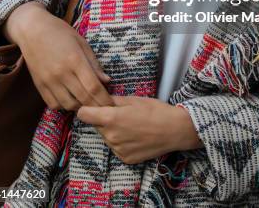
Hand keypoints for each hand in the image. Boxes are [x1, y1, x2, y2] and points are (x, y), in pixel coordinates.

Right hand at [6, 3, 112, 110]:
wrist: (31, 30)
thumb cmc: (59, 32)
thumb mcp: (81, 42)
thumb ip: (94, 63)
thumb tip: (107, 80)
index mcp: (75, 60)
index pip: (93, 87)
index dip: (104, 98)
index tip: (111, 103)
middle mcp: (62, 73)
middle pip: (83, 98)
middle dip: (96, 106)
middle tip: (104, 107)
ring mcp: (49, 81)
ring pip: (69, 105)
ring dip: (81, 107)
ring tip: (87, 102)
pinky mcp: (39, 86)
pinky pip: (53, 104)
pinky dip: (64, 106)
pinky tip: (70, 99)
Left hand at [77, 96, 202, 163]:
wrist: (174, 130)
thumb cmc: (155, 110)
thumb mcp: (133, 99)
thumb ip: (113, 100)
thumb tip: (100, 99)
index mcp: (111, 118)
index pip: (83, 115)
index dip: (86, 108)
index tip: (93, 106)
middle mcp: (110, 136)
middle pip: (96, 126)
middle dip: (103, 119)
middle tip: (120, 114)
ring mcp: (117, 150)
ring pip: (106, 137)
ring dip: (112, 131)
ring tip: (131, 125)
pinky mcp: (125, 159)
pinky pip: (116, 148)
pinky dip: (121, 142)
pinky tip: (135, 136)